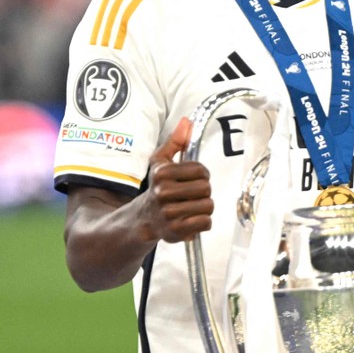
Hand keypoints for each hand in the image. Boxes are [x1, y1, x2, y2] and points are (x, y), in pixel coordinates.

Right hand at [138, 118, 212, 241]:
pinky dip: (203, 222)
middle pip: (206, 189)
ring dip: (204, 207)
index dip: (202, 175)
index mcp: (162, 173)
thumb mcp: (162, 162)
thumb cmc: (158, 187)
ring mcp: (169, 213)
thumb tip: (186, 122)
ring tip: (191, 207)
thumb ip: (176, 141)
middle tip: (193, 195)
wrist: (145, 218)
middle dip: (203, 192)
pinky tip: (192, 219)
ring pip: (208, 206)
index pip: (201, 171)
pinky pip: (205, 222)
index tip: (195, 179)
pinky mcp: (176, 230)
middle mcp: (163, 193)